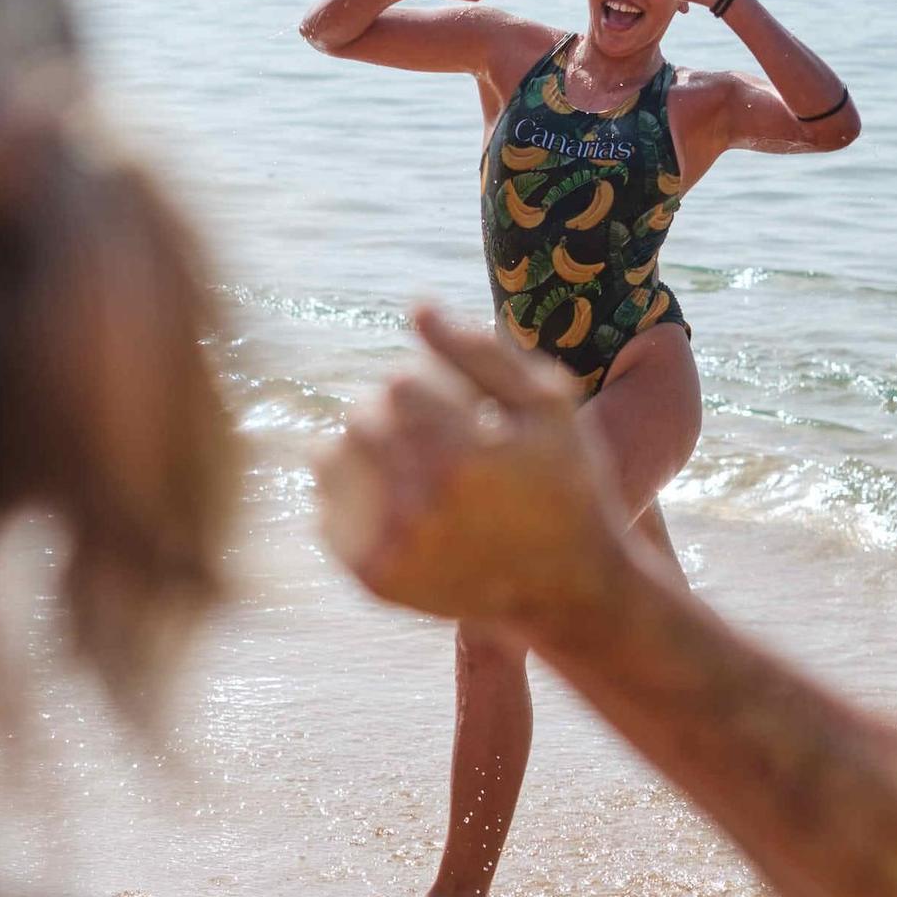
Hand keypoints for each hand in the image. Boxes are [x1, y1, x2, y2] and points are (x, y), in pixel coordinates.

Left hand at [315, 307, 626, 627]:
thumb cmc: (566, 483)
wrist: (569, 588)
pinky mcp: (374, 577)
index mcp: (462, 456)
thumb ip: (483, 352)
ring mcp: (391, 547)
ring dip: (363, 448)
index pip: (398, 384)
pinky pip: (328, 510)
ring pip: (331, 460)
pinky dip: (351, 493)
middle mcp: (418, 506)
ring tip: (411, 458)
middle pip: (361, 419)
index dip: (427, 384)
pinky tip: (396, 496)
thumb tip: (417, 307)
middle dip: (393, 414)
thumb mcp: (549, 407)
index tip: (459, 406)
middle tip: (436, 431)